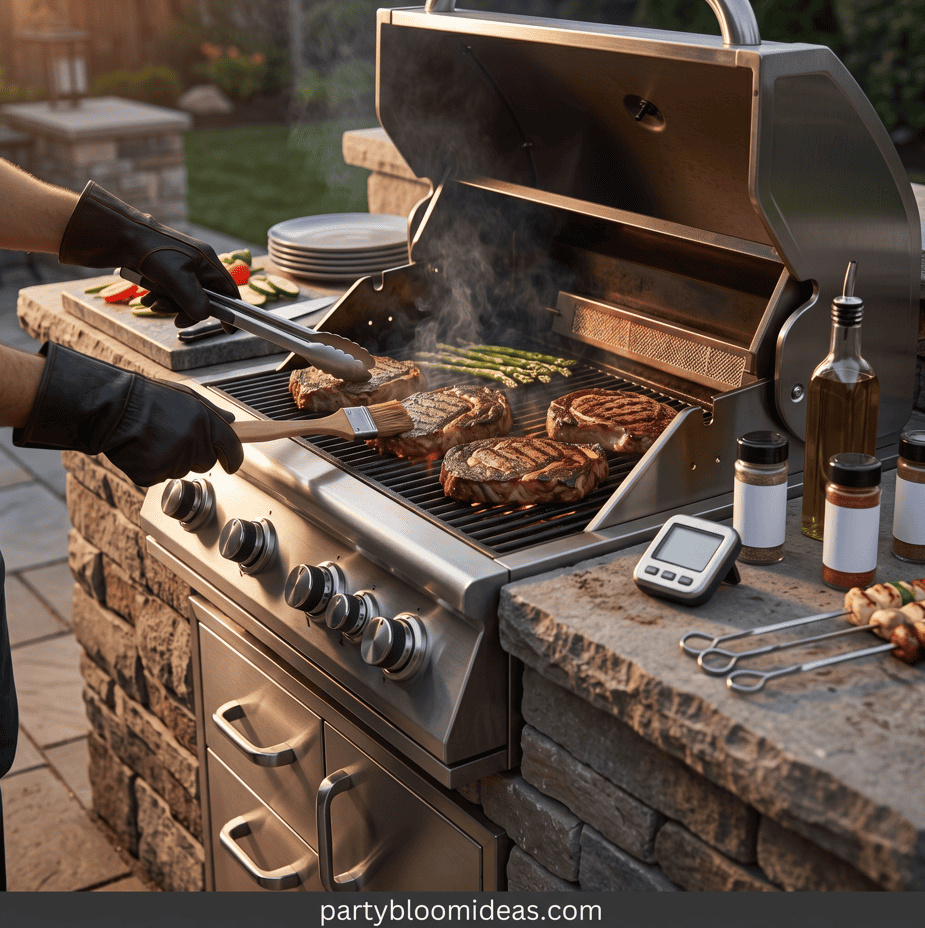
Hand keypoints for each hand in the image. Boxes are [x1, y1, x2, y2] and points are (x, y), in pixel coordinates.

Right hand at [13, 343, 243, 486]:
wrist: (112, 406)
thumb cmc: (147, 398)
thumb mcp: (185, 396)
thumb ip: (212, 412)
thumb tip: (232, 422)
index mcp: (205, 422)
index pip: (232, 448)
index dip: (234, 458)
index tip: (231, 463)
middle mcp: (192, 443)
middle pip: (206, 462)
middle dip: (197, 455)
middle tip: (175, 438)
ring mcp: (172, 460)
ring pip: (182, 470)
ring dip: (172, 460)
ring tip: (154, 438)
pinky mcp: (152, 474)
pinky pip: (159, 477)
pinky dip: (152, 468)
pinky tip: (142, 449)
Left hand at [58, 182, 238, 327]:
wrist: (117, 235)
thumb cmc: (150, 250)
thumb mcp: (176, 278)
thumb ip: (194, 300)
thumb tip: (205, 317)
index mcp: (207, 261)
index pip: (228, 291)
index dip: (230, 310)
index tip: (228, 329)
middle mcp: (196, 264)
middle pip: (204, 298)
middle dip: (187, 310)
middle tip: (175, 318)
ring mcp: (179, 267)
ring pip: (183, 297)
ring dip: (169, 305)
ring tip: (153, 304)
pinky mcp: (163, 270)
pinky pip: (169, 292)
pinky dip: (159, 298)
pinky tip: (147, 298)